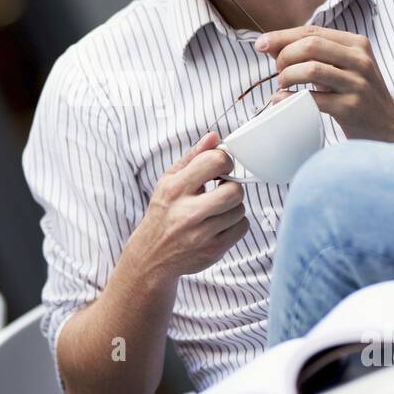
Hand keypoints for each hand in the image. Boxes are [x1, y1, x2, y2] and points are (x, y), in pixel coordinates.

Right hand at [128, 132, 248, 281]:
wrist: (151, 256)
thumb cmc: (163, 213)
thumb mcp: (169, 180)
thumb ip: (193, 157)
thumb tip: (214, 137)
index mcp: (175, 188)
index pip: (215, 162)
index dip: (224, 161)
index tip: (220, 168)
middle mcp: (188, 212)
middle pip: (234, 190)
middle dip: (232, 187)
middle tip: (221, 190)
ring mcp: (202, 234)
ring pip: (240, 209)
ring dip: (233, 207)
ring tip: (216, 209)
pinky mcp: (214, 250)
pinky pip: (242, 228)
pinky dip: (235, 223)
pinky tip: (219, 223)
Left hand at [254, 26, 393, 141]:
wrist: (389, 127)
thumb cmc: (357, 94)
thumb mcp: (342, 67)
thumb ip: (313, 54)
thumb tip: (269, 44)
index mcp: (356, 44)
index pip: (312, 31)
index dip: (282, 36)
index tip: (260, 45)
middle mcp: (360, 60)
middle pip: (310, 46)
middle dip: (284, 57)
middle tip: (278, 71)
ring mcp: (357, 83)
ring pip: (311, 69)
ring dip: (287, 77)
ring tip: (282, 86)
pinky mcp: (351, 107)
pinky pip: (313, 98)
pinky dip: (290, 98)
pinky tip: (281, 100)